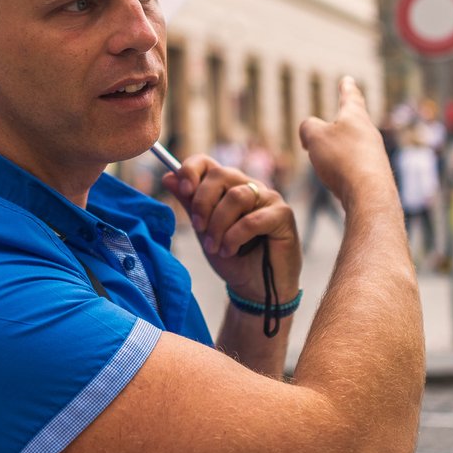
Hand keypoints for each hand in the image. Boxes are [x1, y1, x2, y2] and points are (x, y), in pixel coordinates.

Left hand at [161, 156, 300, 302]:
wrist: (255, 290)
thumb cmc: (232, 258)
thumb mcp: (204, 230)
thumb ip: (190, 203)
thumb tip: (168, 177)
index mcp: (227, 186)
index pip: (207, 162)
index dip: (191, 170)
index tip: (183, 190)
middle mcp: (248, 186)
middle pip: (220, 174)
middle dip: (203, 203)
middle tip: (198, 228)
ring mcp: (268, 198)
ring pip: (236, 196)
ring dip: (218, 225)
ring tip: (215, 247)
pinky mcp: (283, 215)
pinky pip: (253, 219)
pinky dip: (235, 237)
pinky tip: (230, 251)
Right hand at [299, 77, 395, 212]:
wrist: (369, 195)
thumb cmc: (341, 160)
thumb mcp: (314, 136)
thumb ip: (308, 126)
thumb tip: (310, 131)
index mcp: (355, 118)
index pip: (351, 97)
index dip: (347, 88)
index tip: (348, 80)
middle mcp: (369, 134)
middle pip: (356, 121)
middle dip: (345, 118)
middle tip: (345, 109)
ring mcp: (374, 155)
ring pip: (354, 145)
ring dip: (340, 147)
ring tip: (327, 155)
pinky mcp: (374, 175)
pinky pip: (355, 165)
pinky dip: (343, 166)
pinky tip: (336, 179)